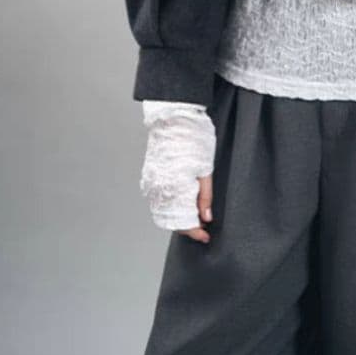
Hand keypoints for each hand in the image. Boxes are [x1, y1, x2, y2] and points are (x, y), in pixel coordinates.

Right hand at [139, 101, 215, 239]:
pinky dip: (169, 205)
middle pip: (171, 219)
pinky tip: (181, 201)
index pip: (183, 221)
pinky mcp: (149, 175)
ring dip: (177, 215)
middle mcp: (158, 189)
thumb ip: (205, 196)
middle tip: (203, 225)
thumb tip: (206, 217)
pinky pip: (157, 198)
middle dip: (186, 225)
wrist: (174, 118)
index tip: (206, 236)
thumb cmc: (193, 139)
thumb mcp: (206, 169)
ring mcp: (151, 182)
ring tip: (194, 213)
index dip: (196, 231)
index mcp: (174, 189)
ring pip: (162, 210)